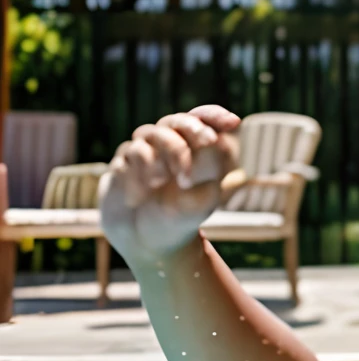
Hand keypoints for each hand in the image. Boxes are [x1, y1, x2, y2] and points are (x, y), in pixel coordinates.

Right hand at [99, 104, 241, 266]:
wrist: (148, 245)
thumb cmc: (182, 220)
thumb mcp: (205, 197)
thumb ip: (211, 168)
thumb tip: (214, 137)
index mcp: (194, 153)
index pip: (202, 120)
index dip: (214, 115)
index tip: (234, 123)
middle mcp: (168, 147)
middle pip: (176, 122)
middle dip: (189, 132)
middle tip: (202, 149)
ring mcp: (143, 153)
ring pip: (148, 134)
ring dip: (161, 155)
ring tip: (160, 183)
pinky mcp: (121, 165)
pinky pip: (127, 156)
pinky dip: (136, 175)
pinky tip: (138, 197)